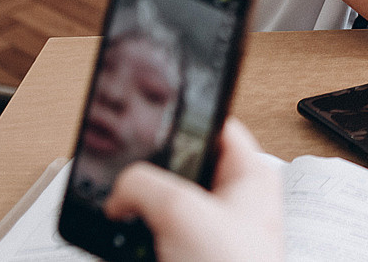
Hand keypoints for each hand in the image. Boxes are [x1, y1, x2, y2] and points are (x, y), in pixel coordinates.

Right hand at [103, 120, 282, 261]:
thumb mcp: (183, 211)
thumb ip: (145, 184)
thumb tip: (122, 189)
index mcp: (249, 177)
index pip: (216, 127)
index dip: (182, 121)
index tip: (149, 120)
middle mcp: (233, 204)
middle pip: (181, 171)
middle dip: (148, 176)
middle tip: (122, 178)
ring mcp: (210, 237)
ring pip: (163, 210)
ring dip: (138, 214)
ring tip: (118, 216)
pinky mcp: (190, 261)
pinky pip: (155, 241)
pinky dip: (136, 243)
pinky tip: (121, 245)